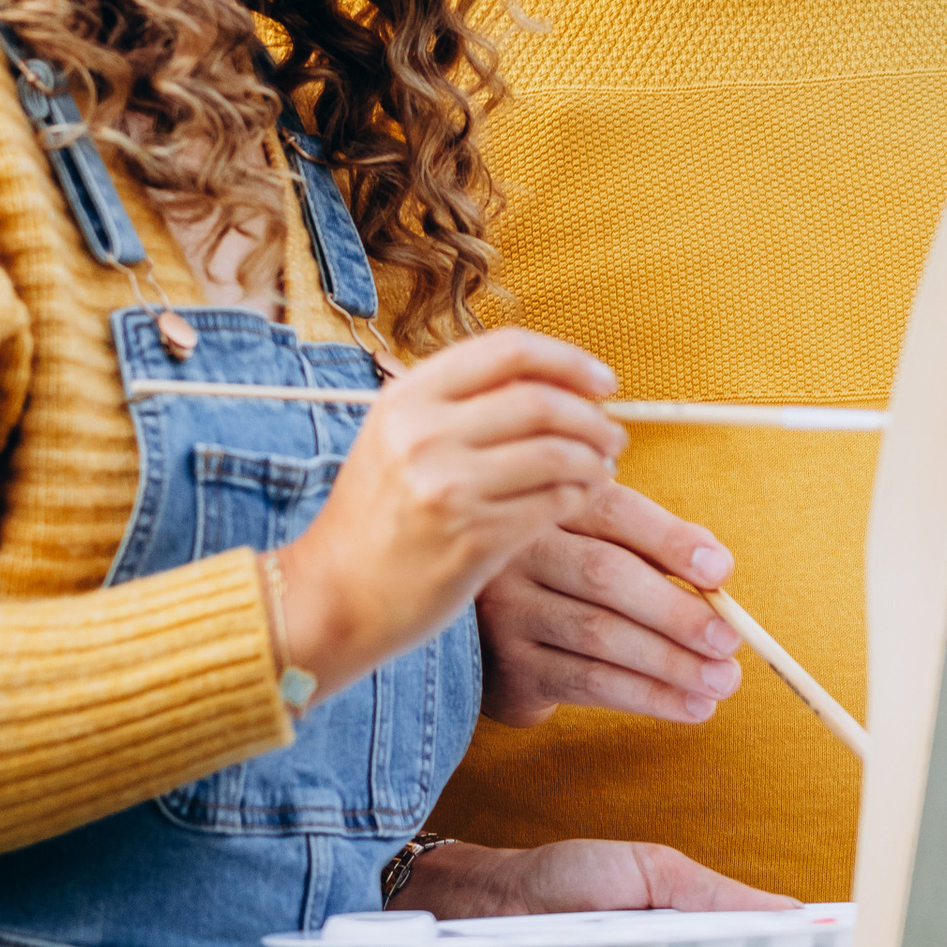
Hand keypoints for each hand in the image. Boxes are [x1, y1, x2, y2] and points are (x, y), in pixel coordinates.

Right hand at [275, 334, 623, 700]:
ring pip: (556, 454)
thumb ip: (461, 403)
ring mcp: (448, 489)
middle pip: (541, 401)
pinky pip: (551, 505)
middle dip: (591, 417)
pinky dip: (579, 497)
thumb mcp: (397, 437)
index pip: (507, 351)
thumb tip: (556, 382)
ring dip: (594, 459)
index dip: (568, 360)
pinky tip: (580, 499)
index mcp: (406, 398)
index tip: (603, 381)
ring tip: (602, 467)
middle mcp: (424, 436)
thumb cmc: (376, 516)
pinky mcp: (472, 540)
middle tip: (613, 432)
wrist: (334, 595)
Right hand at [476, 482, 746, 726]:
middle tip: (729, 640)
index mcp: (553, 509)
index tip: (721, 572)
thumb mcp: (602, 547)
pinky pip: (588, 682)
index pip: (614, 512)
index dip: (670, 540)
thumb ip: (655, 550)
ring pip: (598, 634)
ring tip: (722, 681)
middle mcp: (518, 554)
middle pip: (604, 574)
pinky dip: (647, 695)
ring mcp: (508, 611)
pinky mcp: (512, 668)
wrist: (498, 641)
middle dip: (675, 611)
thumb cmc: (572, 584)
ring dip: (670, 662)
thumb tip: (717, 569)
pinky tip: (691, 706)